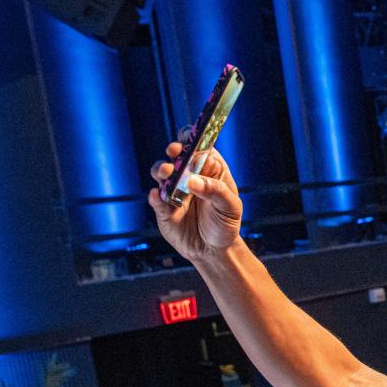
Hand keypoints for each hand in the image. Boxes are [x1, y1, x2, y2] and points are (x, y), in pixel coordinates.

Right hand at [148, 141, 242, 260]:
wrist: (214, 250)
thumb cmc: (225, 223)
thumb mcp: (230, 207)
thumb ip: (215, 191)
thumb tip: (193, 180)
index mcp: (209, 171)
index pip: (200, 148)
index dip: (193, 138)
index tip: (188, 136)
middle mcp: (189, 176)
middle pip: (177, 156)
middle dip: (174, 151)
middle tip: (175, 152)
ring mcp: (174, 191)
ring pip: (161, 173)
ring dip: (161, 170)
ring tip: (167, 172)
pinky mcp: (163, 208)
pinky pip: (156, 199)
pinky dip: (156, 196)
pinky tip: (159, 195)